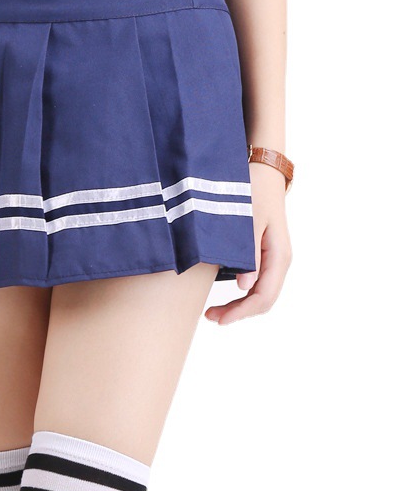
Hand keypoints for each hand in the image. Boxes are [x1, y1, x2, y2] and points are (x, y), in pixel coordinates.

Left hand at [205, 163, 291, 324]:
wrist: (263, 171)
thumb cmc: (253, 191)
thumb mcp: (247, 220)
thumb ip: (247, 254)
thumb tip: (245, 287)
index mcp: (279, 255)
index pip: (263, 296)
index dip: (241, 312)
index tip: (218, 319)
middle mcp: (281, 261)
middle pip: (263, 301)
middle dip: (238, 313)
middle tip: (210, 317)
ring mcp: (275, 260)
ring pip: (261, 296)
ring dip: (240, 307)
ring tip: (214, 312)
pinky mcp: (267, 257)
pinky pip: (258, 285)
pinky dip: (242, 297)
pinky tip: (225, 297)